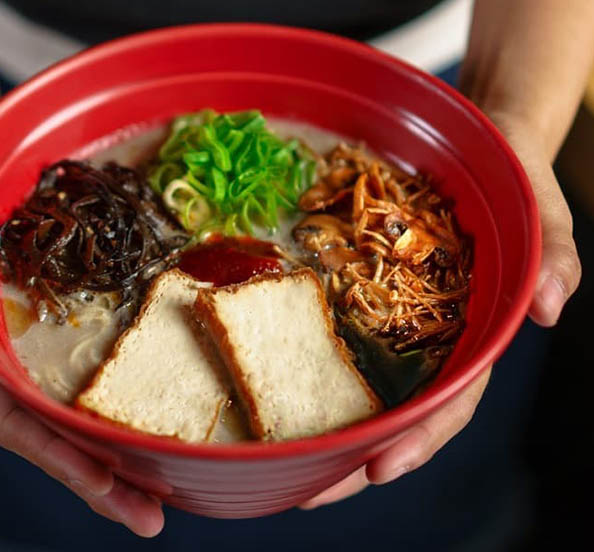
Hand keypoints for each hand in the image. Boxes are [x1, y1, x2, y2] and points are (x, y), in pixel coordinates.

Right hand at [0, 132, 164, 536]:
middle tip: (153, 519)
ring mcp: (40, 336)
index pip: (15, 419)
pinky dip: (122, 392)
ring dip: (120, 451)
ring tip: (169, 486)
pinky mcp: (67, 307)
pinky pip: (95, 356)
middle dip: (100, 479)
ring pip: (78, 405)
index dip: (59, 459)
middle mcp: (11, 355)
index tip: (108, 491)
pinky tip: (156, 415)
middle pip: (55, 432)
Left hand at [300, 112, 581, 509]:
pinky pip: (336, 343)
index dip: (422, 436)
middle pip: (398, 414)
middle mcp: (432, 341)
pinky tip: (272, 395)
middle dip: (357, 457)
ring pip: (363, 390)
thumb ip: (551, 251)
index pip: (453, 399)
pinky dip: (310, 375)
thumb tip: (551, 305)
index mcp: (475, 334)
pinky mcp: (365, 303)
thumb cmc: (513, 180)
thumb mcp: (540, 207)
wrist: (477, 153)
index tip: (382, 467)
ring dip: (326, 431)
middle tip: (307, 493)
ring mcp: (396, 326)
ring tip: (281, 466)